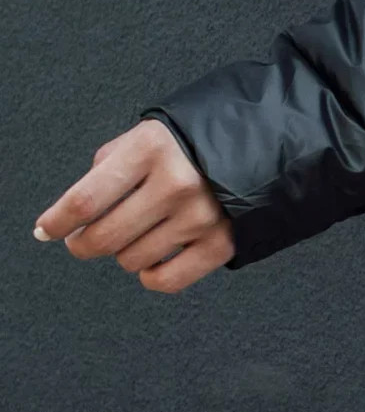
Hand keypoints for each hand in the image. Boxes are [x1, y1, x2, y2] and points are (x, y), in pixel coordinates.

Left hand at [33, 118, 235, 291]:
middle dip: (83, 243)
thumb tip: (78, 206)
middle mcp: (175, 183)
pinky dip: (151, 275)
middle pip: (102, 238)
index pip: (86, 199)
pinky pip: (164, 281)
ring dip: (125, 252)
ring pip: (130, 260)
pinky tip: (155, 257)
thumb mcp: (154, 130)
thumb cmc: (204, 134)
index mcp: (152, 148)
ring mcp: (200, 216)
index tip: (45, 230)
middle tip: (85, 238)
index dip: (56, 221)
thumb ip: (113, 161)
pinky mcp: (221, 242)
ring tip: (141, 231)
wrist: (272, 136)